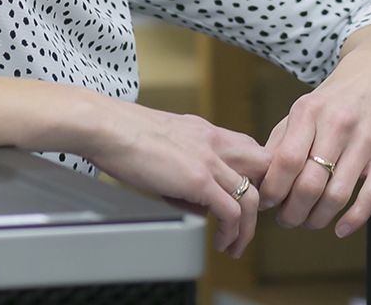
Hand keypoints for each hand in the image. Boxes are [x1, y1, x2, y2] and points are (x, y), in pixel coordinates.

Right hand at [80, 98, 270, 258]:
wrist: (106, 126)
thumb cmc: (122, 132)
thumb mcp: (164, 139)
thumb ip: (183, 159)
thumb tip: (188, 193)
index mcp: (205, 130)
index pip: (249, 149)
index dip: (253, 175)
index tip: (243, 197)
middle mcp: (214, 142)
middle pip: (264, 166)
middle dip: (264, 195)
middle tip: (250, 218)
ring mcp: (209, 160)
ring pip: (252, 197)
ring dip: (249, 227)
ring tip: (236, 244)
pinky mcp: (198, 180)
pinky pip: (232, 212)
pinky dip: (232, 232)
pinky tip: (221, 242)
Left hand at [256, 45, 370, 237]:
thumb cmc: (335, 99)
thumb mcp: (302, 109)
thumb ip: (280, 141)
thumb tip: (259, 178)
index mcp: (309, 111)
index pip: (286, 160)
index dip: (273, 189)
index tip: (266, 202)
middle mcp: (338, 125)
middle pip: (310, 183)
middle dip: (293, 211)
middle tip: (287, 220)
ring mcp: (366, 140)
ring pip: (338, 195)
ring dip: (319, 218)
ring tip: (309, 222)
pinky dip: (354, 219)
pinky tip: (340, 228)